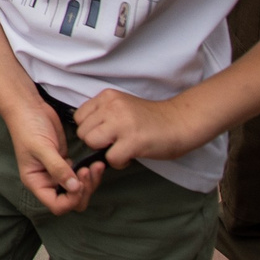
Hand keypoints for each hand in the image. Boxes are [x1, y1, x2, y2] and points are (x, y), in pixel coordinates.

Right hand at [3, 94, 101, 215]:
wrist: (29, 108)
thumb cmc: (28, 127)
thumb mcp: (42, 148)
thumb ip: (58, 168)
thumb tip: (74, 188)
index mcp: (36, 182)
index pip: (57, 205)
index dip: (71, 199)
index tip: (79, 182)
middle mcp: (47, 181)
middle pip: (71, 201)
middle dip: (84, 191)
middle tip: (89, 171)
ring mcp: (57, 173)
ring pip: (78, 190)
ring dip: (90, 182)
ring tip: (96, 166)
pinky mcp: (65, 163)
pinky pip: (81, 176)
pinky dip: (90, 173)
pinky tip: (94, 163)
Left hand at [73, 87, 207, 167]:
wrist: (181, 121)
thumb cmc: (152, 118)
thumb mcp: (122, 106)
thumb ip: (103, 114)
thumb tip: (86, 132)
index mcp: (108, 97)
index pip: (79, 117)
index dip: (89, 129)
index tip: (104, 134)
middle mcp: (112, 107)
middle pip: (82, 132)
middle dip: (95, 142)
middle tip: (114, 143)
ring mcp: (122, 123)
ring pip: (92, 143)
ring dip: (105, 152)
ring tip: (121, 149)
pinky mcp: (133, 141)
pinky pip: (111, 158)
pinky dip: (119, 162)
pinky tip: (130, 156)